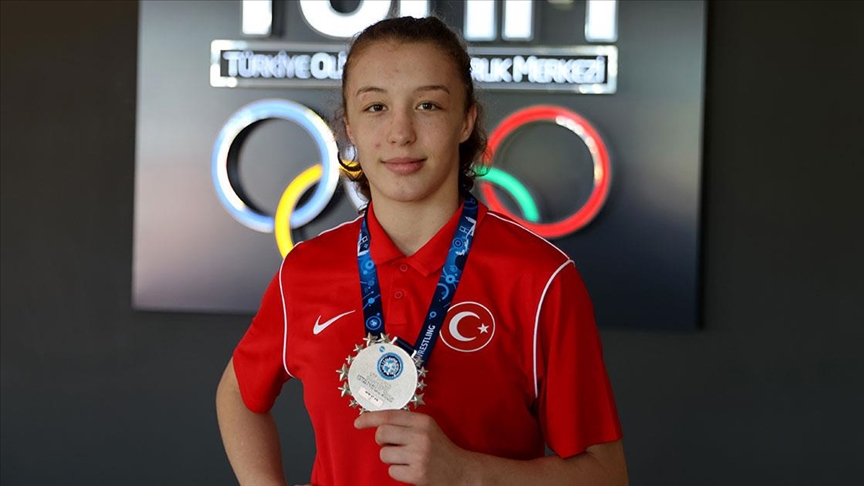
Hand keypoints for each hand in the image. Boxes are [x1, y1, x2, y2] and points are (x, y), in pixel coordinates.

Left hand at [354, 410, 475, 485]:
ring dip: (391, 459)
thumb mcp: (428, 429)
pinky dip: (398, 472)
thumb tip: (377, 423)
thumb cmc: (441, 449)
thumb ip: (407, 423)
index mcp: (423, 421)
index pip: (389, 415)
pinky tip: (411, 470)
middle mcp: (421, 436)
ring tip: (406, 459)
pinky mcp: (417, 473)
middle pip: (382, 433)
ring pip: (384, 454)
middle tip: (392, 445)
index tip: (358, 422)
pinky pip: (392, 471)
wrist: (461, 471)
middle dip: (382, 441)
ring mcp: (419, 455)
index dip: (370, 418)